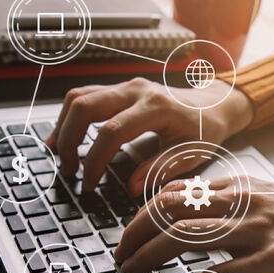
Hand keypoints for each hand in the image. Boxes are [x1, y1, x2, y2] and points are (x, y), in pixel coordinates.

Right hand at [45, 78, 252, 194]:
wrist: (214, 106)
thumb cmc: (204, 130)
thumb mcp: (190, 154)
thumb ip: (160, 169)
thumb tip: (130, 186)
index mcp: (156, 107)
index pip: (112, 132)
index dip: (94, 160)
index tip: (88, 184)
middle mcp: (137, 90)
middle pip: (86, 107)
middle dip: (70, 140)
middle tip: (69, 170)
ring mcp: (126, 86)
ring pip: (79, 97)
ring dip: (64, 126)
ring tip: (60, 155)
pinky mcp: (119, 89)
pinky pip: (85, 96)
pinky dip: (69, 116)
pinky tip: (64, 137)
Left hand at [115, 177, 273, 272]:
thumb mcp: (270, 198)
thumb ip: (233, 201)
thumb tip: (193, 212)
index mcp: (241, 186)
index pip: (177, 190)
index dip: (144, 211)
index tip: (130, 231)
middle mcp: (243, 202)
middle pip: (171, 209)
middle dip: (135, 232)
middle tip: (120, 255)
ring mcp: (256, 230)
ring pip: (185, 237)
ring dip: (148, 256)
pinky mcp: (270, 261)